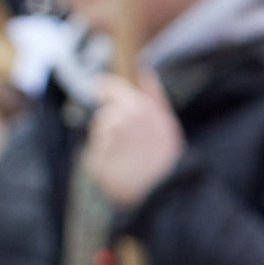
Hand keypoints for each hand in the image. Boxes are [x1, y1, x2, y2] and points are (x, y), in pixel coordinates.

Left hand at [84, 74, 184, 213]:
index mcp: (136, 107)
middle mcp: (117, 121)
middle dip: (114, 126)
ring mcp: (105, 142)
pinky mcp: (95, 162)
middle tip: (133, 144)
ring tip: (129, 158)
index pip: (109, 87)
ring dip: (109, 143)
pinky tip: (121, 168)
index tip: (100, 89)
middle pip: (104, 115)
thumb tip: (145, 71)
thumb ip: (154, 94)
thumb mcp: (167, 122)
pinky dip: (104, 160)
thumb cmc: (168, 157)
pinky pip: (95, 154)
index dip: (105, 88)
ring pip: (99, 135)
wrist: (165, 193)